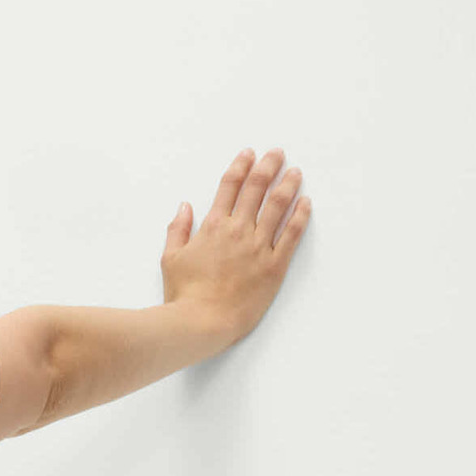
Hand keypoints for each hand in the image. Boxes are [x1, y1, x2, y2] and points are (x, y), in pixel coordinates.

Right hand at [161, 147, 310, 353]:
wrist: (203, 322)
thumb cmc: (184, 295)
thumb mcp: (170, 259)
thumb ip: (177, 229)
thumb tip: (184, 207)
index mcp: (213, 226)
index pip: (230, 185)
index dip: (241, 166)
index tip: (249, 154)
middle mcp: (238, 230)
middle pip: (257, 188)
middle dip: (269, 166)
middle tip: (277, 154)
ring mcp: (258, 246)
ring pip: (278, 206)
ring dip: (288, 185)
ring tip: (295, 172)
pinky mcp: (274, 266)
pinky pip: (292, 234)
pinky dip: (300, 215)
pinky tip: (305, 202)